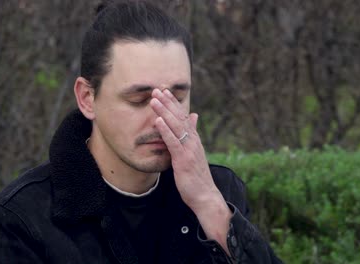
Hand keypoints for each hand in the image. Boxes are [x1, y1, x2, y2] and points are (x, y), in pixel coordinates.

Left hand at [150, 88, 220, 210]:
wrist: (205, 195)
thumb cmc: (197, 176)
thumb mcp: (195, 152)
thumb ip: (193, 134)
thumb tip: (194, 116)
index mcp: (194, 139)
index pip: (184, 116)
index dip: (174, 103)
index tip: (165, 91)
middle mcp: (193, 141)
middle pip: (180, 117)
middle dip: (168, 102)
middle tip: (157, 89)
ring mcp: (189, 149)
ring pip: (176, 126)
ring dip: (164, 111)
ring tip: (154, 100)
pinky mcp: (184, 159)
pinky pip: (173, 142)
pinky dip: (165, 130)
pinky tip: (157, 121)